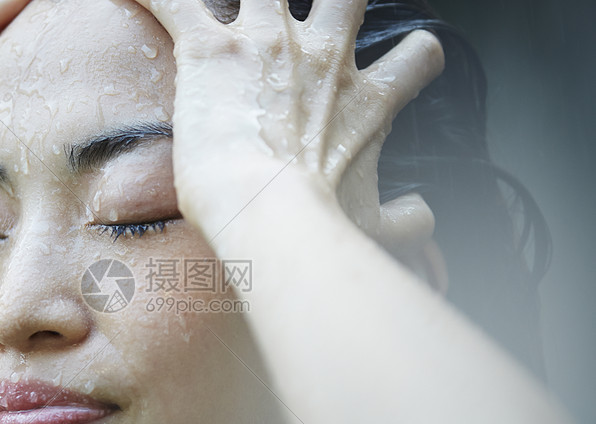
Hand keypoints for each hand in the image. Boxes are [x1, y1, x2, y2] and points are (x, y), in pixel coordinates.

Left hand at [132, 0, 443, 244]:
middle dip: (340, 0)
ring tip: (233, 9)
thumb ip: (409, 219)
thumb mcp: (378, 228)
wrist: (269, 216)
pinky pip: (174, 1)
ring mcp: (266, 43)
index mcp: (366, 99)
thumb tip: (423, 216)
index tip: (405, 64)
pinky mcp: (211, 48)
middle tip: (322, 17)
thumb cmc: (320, 228)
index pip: (417, 57)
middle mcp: (323, 57)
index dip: (413, 59)